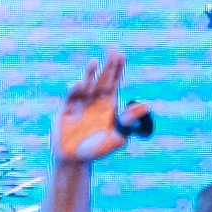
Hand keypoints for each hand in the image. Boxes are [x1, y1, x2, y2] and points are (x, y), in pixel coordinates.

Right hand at [52, 51, 131, 174]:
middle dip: (108, 67)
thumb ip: (128, 122)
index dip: (117, 70)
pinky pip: (71, 98)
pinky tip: (81, 85)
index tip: (121, 55)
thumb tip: (145, 106)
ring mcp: (80, 105)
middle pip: (102, 80)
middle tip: (113, 51)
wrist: (74, 160)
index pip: (114, 84)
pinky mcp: (66, 110)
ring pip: (86, 85)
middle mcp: (94, 102)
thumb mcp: (116, 137)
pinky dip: (75, 91)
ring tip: (94, 61)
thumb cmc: (96, 150)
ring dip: (90, 74)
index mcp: (107, 107)